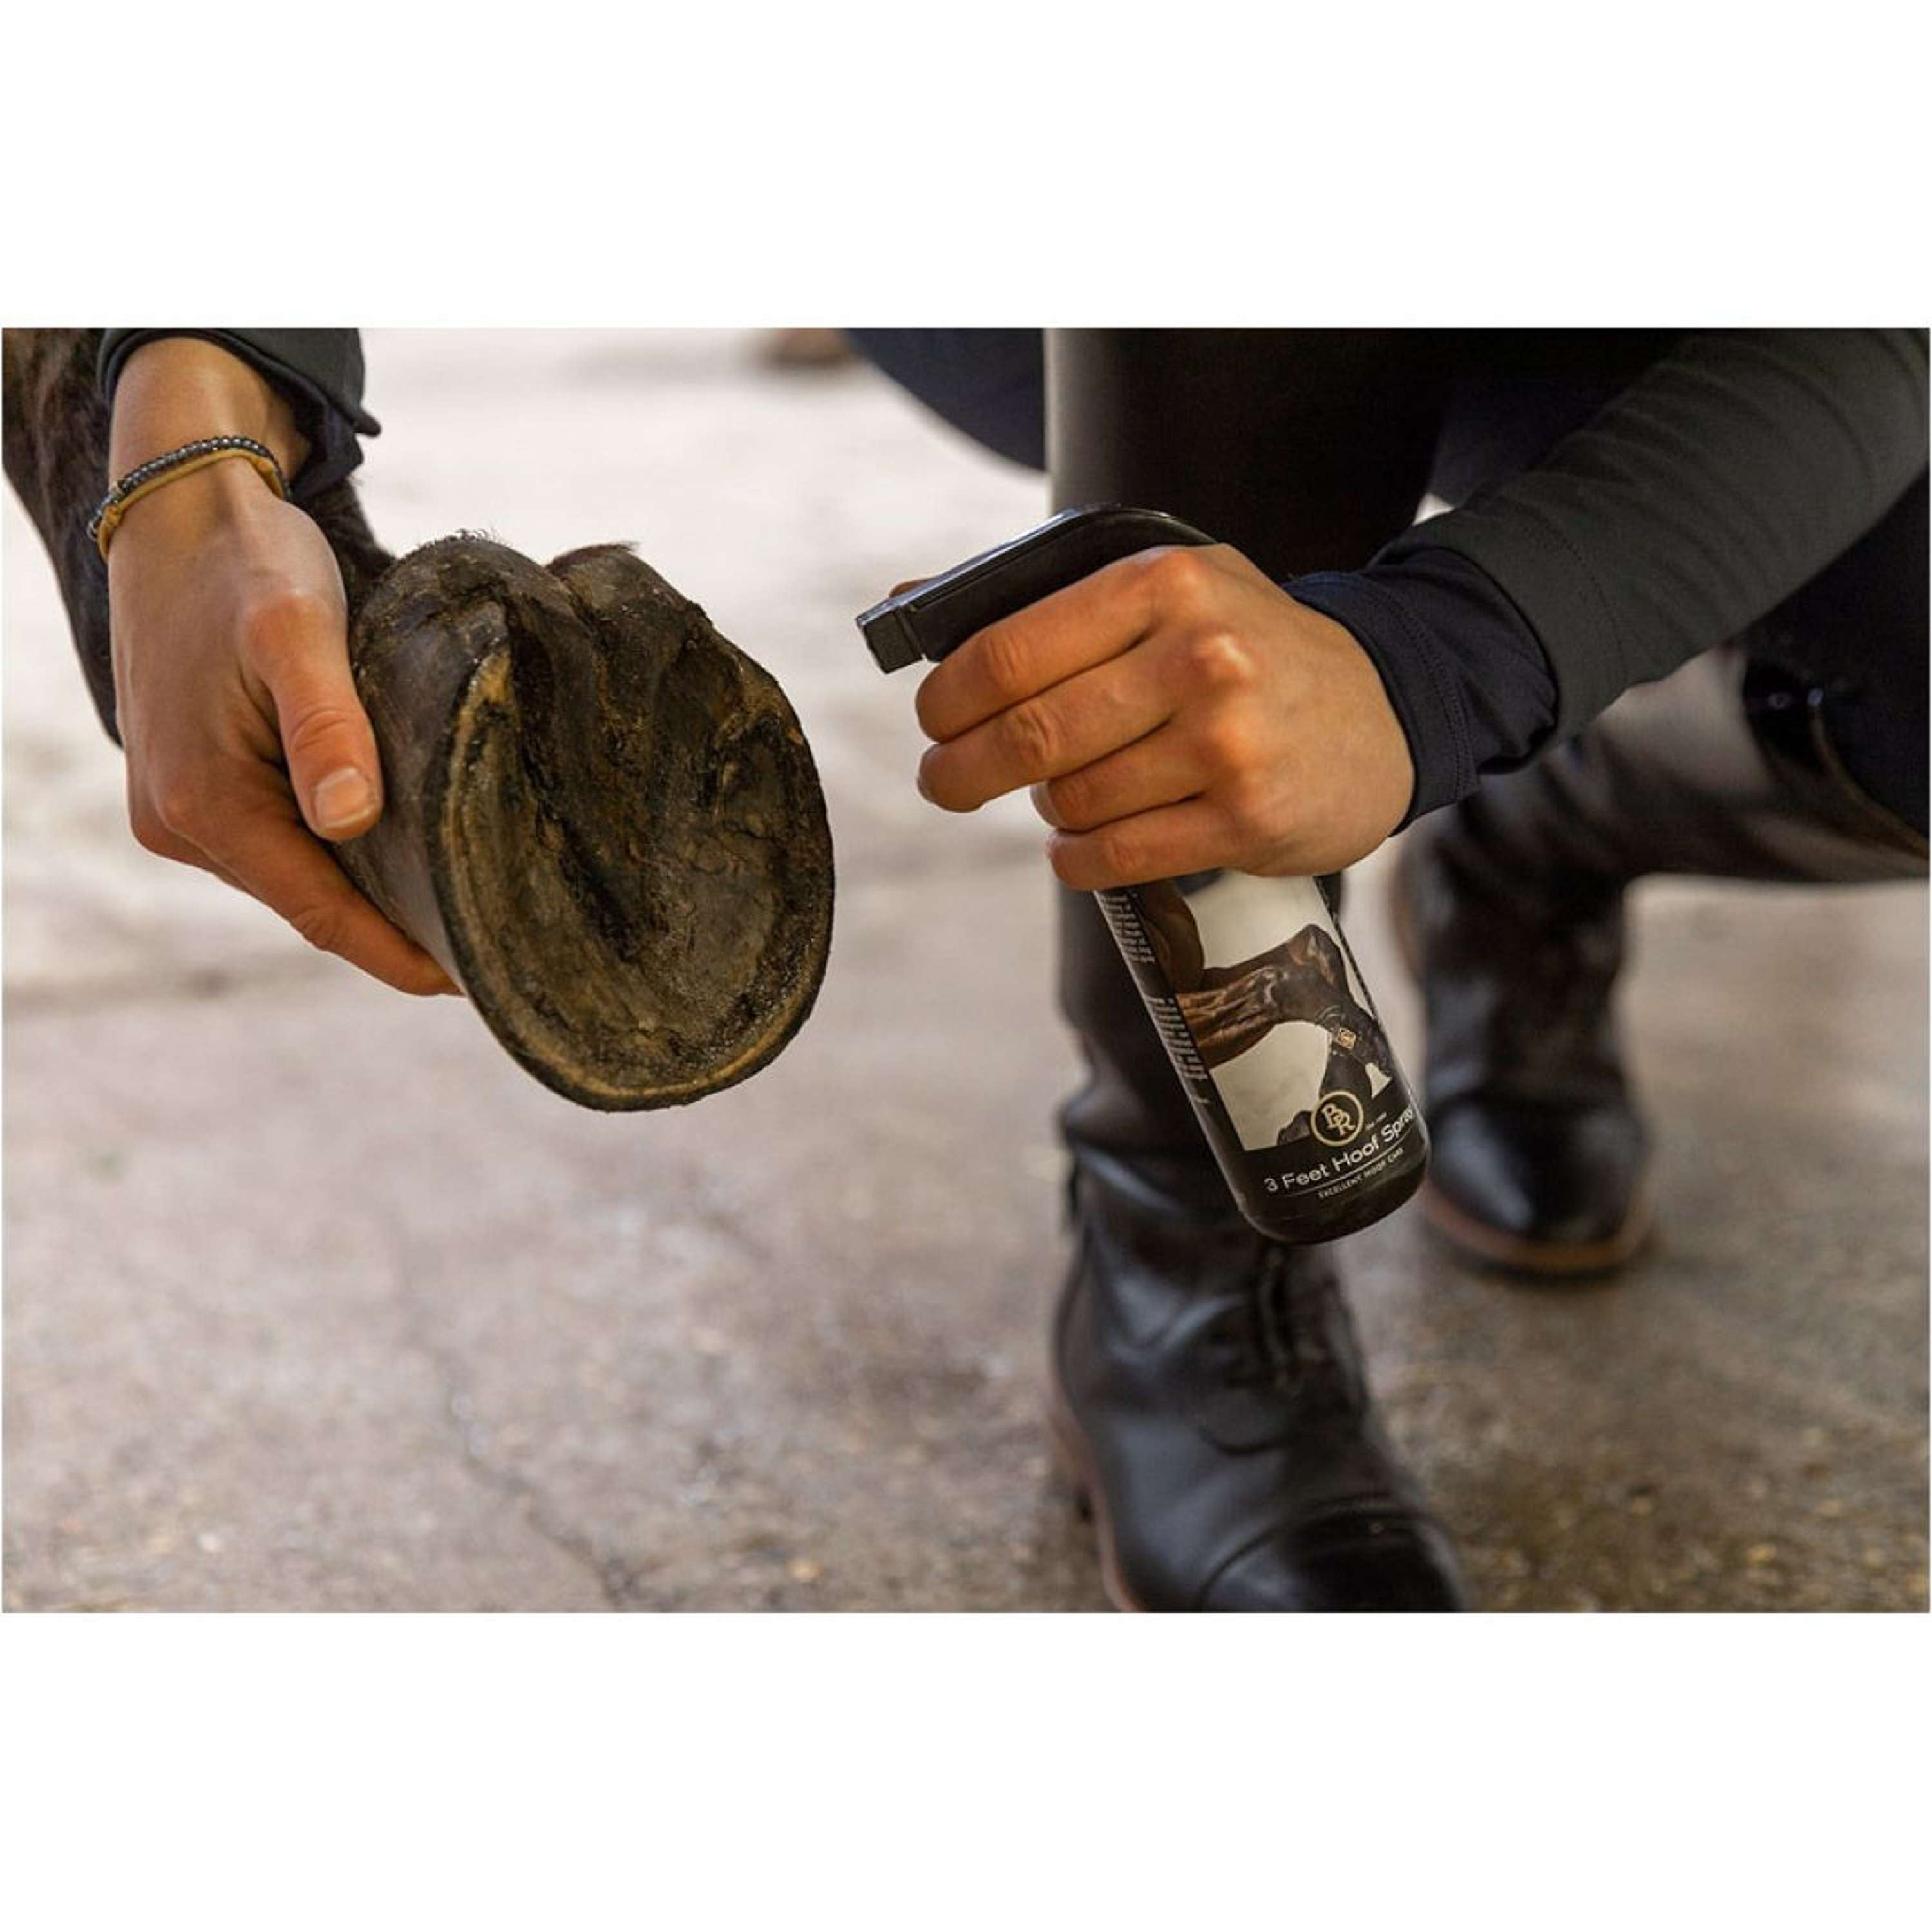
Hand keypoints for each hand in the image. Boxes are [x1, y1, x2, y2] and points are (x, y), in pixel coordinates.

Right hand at [106, 339, 455, 994]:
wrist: (181, 509)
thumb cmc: (245, 562)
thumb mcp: (295, 630)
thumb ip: (327, 726)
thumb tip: (352, 822)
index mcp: (203, 803)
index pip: (319, 912)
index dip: (395, 953)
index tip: (467, 982)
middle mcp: (179, 823)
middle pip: (309, 902)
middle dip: (392, 930)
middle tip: (488, 945)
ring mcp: (181, 809)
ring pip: (297, 876)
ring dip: (369, 893)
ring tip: (460, 905)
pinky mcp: (198, 785)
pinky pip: (281, 844)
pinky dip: (340, 855)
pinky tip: (402, 852)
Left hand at [911, 542, 1414, 888]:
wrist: (1384, 709)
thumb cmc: (1248, 647)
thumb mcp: (1166, 589)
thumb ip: (1047, 596)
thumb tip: (907, 605)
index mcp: (1166, 585)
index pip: (1011, 650)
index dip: (948, 698)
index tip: (932, 720)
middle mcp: (1201, 657)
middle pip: (1030, 734)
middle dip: (963, 769)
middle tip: (944, 782)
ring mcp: (1229, 744)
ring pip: (1072, 801)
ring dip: (1045, 808)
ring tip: (1064, 794)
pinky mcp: (1247, 820)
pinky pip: (1115, 858)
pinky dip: (1075, 860)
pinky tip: (1078, 846)